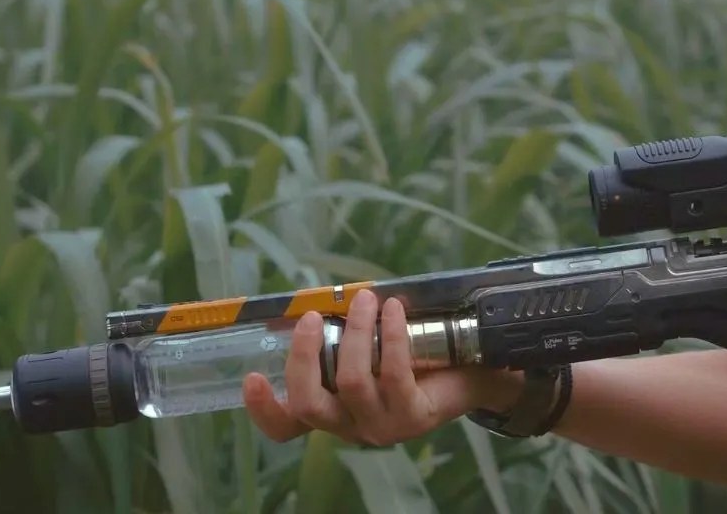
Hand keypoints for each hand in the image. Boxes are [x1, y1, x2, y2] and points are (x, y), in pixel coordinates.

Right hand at [242, 290, 521, 445]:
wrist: (475, 372)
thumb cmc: (417, 353)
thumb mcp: (371, 344)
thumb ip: (342, 333)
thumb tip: (315, 298)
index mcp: (333, 411)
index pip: (287, 426)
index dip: (264, 408)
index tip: (250, 376)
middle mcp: (351, 425)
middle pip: (309, 403)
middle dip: (305, 355)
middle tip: (311, 317)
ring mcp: (382, 426)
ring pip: (351, 382)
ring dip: (355, 333)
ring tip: (366, 300)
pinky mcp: (413, 417)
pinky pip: (393, 374)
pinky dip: (390, 336)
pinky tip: (393, 310)